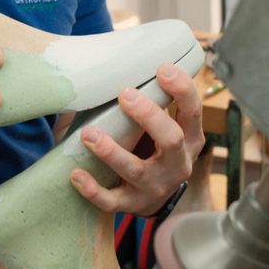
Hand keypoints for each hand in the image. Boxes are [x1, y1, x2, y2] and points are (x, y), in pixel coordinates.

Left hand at [69, 62, 203, 215]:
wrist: (154, 197)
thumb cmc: (154, 148)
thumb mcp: (163, 127)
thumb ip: (151, 102)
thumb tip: (115, 62)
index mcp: (189, 139)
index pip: (193, 111)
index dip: (182, 89)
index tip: (162, 67)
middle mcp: (177, 164)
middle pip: (172, 139)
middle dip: (149, 116)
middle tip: (124, 93)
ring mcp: (155, 187)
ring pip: (136, 171)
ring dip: (111, 151)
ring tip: (88, 133)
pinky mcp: (132, 205)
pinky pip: (112, 201)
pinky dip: (93, 189)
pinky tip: (75, 174)